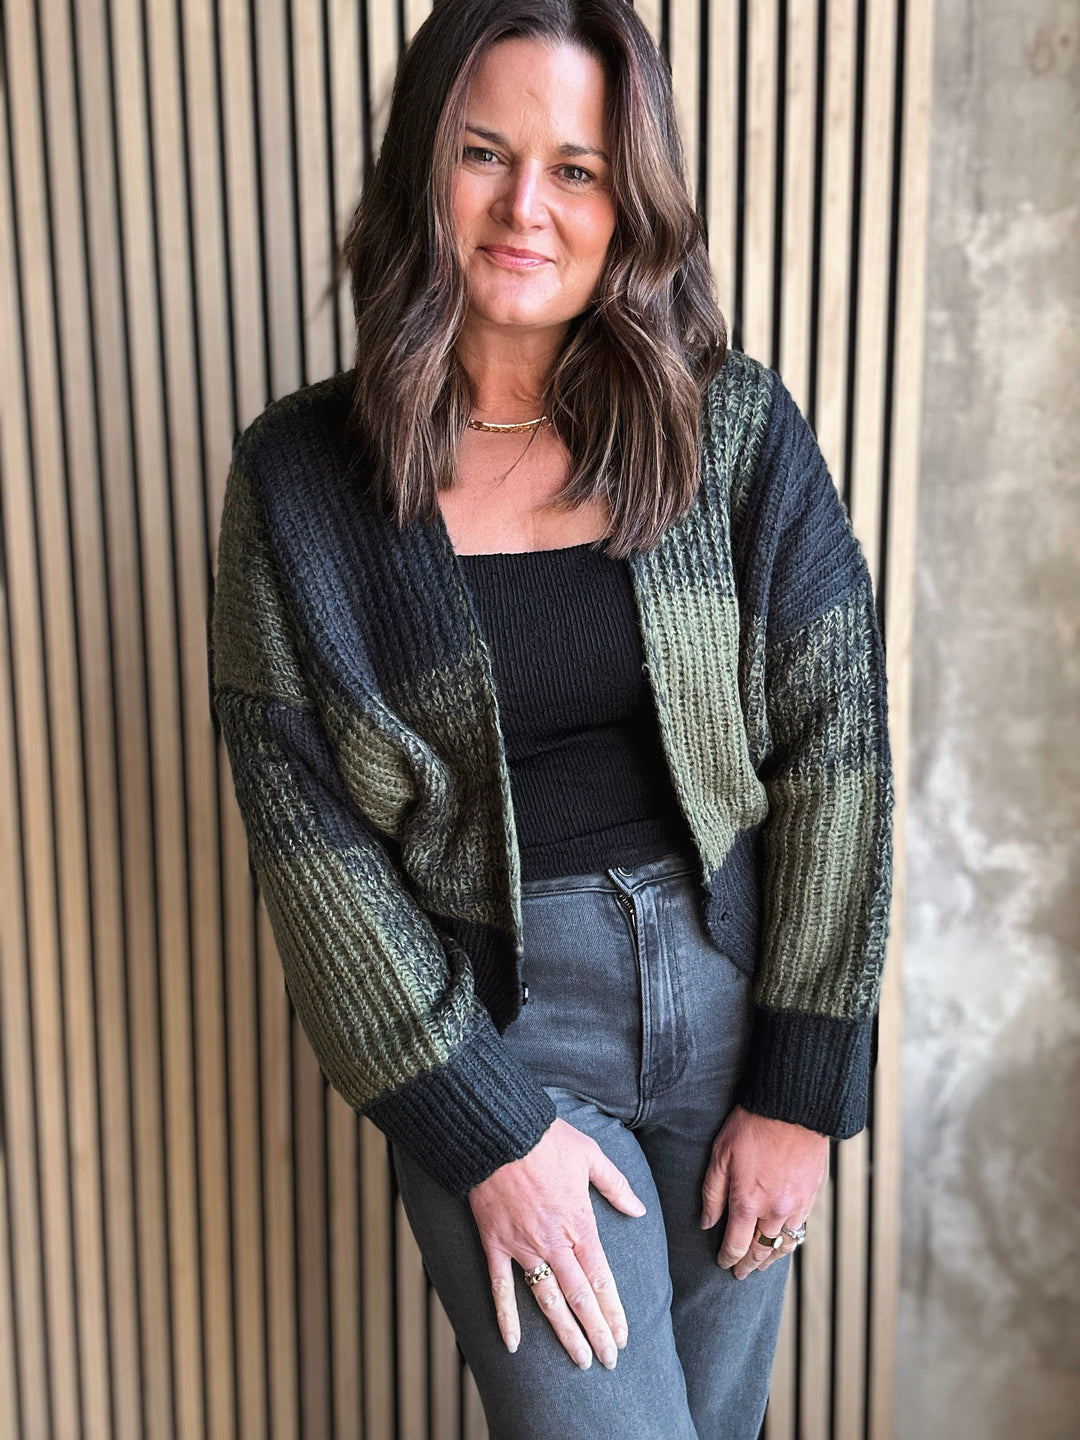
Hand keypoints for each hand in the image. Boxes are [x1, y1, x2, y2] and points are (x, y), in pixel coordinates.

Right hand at [468, 1118, 646, 1368]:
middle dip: (596, 1333)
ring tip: (579, 1360)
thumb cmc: (547, 1139)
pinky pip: (500, 1287)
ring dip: (565, 1333)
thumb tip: (638, 1210)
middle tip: (608, 1361)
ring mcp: (522, 1247)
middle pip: (580, 1298)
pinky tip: (513, 1345)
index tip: (623, 1338)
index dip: (613, 1312)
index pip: (601, 1280)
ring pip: (548, 1300)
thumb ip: (616, 1186)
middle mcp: (554, 1243)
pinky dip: (506, 1317)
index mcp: (580, 1224)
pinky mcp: (495, 1243)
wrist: (500, 1130)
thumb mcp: (591, 1156)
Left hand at [699, 1105, 828, 1279]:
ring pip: (784, 1244)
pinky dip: (790, 1239)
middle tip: (741, 1273)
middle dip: (749, 1265)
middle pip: (761, 1251)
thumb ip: (712, 1193)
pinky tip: (783, 1239)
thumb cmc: (753, 1125)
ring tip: (762, 1263)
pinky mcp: (812, 1195)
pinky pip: (800, 1227)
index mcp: (748, 1202)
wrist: (793, 1107)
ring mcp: (797, 1204)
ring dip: (771, 1258)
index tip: (723, 1263)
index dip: (728, 1258)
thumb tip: (707, 1221)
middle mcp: (775, 1210)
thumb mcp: (720, 1155)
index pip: (736, 1245)